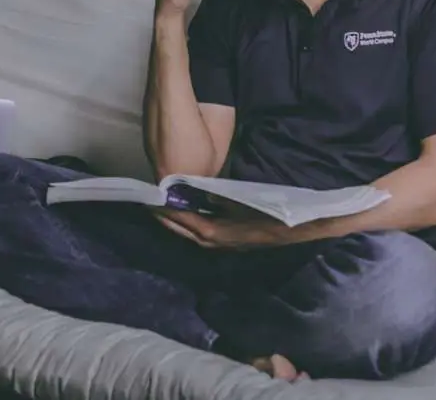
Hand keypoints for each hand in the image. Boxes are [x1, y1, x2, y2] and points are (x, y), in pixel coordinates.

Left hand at [153, 207, 294, 249]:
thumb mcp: (237, 200)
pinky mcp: (224, 243)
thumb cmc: (263, 213)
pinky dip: (189, 225)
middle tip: (151, 203)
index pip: (180, 218)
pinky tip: (188, 215)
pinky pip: (198, 234)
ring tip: (164, 208)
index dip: (164, 208)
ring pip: (188, 233)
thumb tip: (199, 191)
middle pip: (179, 229)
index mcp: (210, 231)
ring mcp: (217, 245)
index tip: (151, 197)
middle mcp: (208, 241)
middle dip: (164, 217)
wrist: (285, 230)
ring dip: (175, 222)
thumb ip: (215, 196)